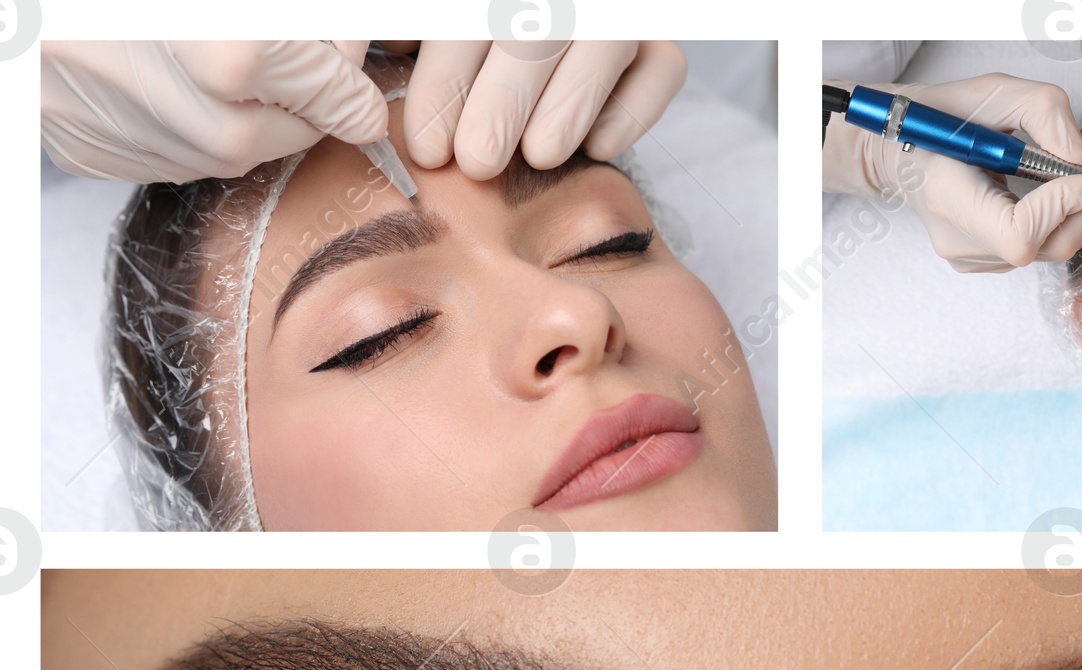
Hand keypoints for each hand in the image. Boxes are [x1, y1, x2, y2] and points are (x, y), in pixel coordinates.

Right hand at [41, 41, 388, 182]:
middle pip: (281, 138)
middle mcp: (181, 109)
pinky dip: (175, 127)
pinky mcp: (82, 146)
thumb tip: (349, 57)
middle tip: (295, 70)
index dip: (351, 81)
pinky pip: (158, 154)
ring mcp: (126, 135)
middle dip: (298, 108)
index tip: (355, 77)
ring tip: (213, 67)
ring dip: (237, 120)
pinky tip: (158, 80)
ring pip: (222, 157)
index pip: (334, 93)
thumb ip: (295, 25)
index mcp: (226, 53)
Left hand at [390, 41, 686, 178]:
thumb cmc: (457, 55)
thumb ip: (367, 31)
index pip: (468, 17)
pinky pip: (662, 70)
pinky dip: (632, 109)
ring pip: (607, 40)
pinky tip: (596, 148)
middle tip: (478, 161)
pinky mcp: (661, 46)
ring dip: (570, 101)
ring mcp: (618, 14)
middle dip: (505, 96)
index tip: (427, 144)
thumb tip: (338, 59)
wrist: (532, 46)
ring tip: (537, 156)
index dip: (446, 77)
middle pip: (538, 27)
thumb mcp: (412, 31)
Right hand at [823, 74, 1081, 271]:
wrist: (903, 148)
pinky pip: (1038, 247)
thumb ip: (1043, 112)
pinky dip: (1061, 215)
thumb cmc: (944, 116)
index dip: (1062, 206)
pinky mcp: (987, 260)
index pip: (1020, 234)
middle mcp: (961, 243)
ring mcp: (974, 258)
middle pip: (1046, 248)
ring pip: (1049, 250)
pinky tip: (1059, 181)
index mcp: (950, 203)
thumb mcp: (994, 91)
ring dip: (1080, 206)